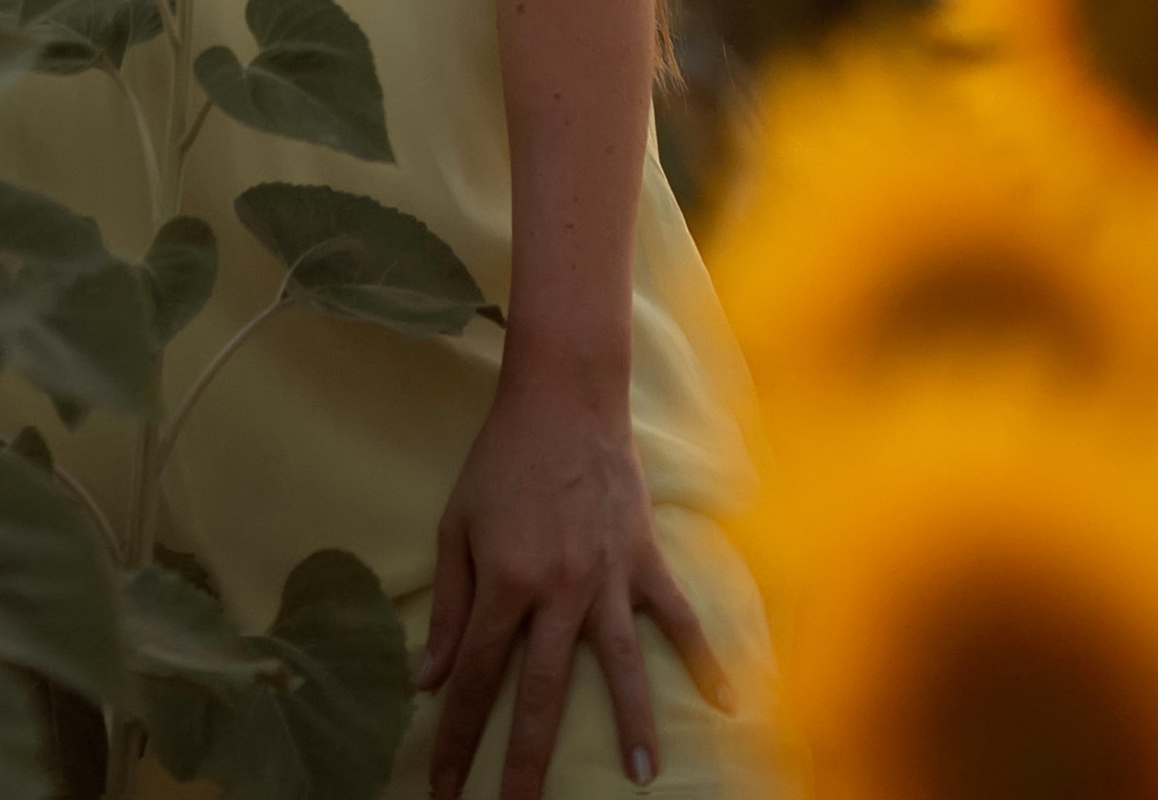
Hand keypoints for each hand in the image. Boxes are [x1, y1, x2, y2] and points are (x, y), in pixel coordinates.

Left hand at [420, 378, 730, 796]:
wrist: (564, 396)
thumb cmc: (502, 460)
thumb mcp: (457, 525)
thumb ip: (449, 606)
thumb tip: (429, 680)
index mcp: (504, 581)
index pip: (476, 680)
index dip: (457, 741)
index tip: (444, 792)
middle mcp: (558, 589)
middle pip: (541, 694)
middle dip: (526, 765)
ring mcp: (607, 576)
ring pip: (620, 666)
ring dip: (631, 725)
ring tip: (642, 779)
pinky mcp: (644, 558)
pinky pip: (679, 616)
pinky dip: (705, 658)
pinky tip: (728, 701)